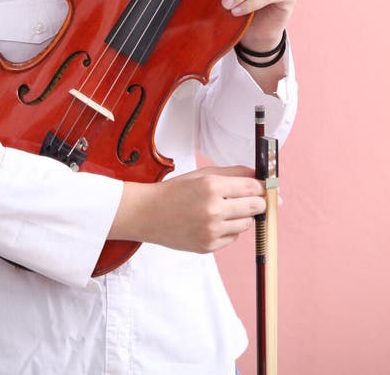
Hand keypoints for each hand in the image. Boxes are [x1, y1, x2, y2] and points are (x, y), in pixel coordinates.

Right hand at [109, 166, 264, 252]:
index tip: (270, 188)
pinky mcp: (209, 246)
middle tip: (258, 199)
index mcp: (212, 186)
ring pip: (246, 224)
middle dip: (260, 202)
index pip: (252, 187)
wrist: (149, 214)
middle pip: (255, 207)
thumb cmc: (176, 191)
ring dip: (243, 216)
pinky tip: (214, 222)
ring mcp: (211, 231)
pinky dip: (230, 230)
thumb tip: (259, 175)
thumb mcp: (203, 174)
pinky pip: (233, 238)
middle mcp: (214, 209)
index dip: (264, 187)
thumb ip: (233, 173)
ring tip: (226, 209)